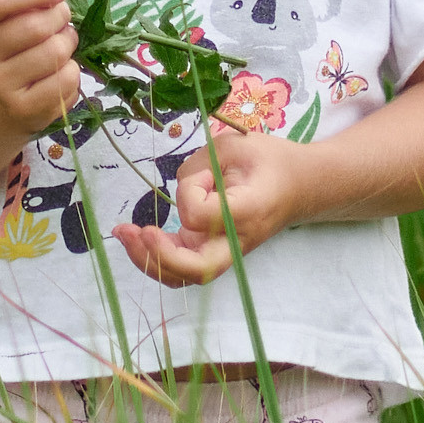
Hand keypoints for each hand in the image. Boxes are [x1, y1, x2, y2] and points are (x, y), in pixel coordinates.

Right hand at [0, 0, 80, 135]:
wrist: (5, 87)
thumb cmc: (12, 30)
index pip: (0, 0)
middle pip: (34, 27)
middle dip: (60, 16)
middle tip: (60, 19)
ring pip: (54, 52)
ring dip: (68, 42)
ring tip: (60, 43)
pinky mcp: (20, 107)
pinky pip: (65, 80)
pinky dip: (72, 70)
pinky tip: (58, 70)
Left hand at [112, 122, 309, 289]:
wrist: (298, 185)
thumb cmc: (267, 161)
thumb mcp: (234, 146)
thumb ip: (198, 166)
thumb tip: (178, 194)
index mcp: (246, 212)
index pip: (201, 215)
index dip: (189, 193)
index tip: (205, 173)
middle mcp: (236, 241)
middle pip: (195, 270)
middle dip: (157, 256)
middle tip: (132, 230)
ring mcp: (226, 252)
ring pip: (185, 276)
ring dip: (150, 260)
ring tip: (124, 234)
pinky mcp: (215, 251)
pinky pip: (184, 266)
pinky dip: (158, 257)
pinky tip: (139, 238)